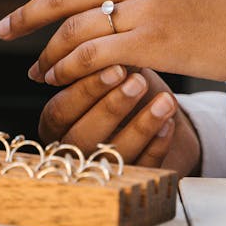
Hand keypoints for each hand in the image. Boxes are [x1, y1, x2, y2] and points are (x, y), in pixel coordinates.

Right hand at [39, 66, 199, 175]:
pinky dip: (157, 145)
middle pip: (81, 136)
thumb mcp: (112, 72)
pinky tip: (170, 123)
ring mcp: (100, 170)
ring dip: (141, 126)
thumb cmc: (128, 86)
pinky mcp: (132, 182)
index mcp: (55, 122)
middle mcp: (71, 150)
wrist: (160, 115)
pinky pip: (143, 168)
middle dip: (111, 107)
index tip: (116, 67)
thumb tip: (99, 43)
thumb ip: (99, 64)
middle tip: (138, 82)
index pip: (61, 109)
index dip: (86, 89)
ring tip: (165, 100)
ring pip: (113, 155)